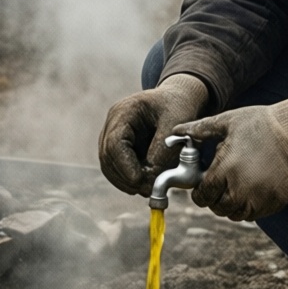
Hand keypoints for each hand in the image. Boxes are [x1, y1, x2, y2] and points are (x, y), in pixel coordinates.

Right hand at [98, 74, 207, 195]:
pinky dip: (129, 179)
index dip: (125, 165)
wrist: (179, 98)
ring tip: (148, 189)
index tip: (140, 181)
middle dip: (126, 177)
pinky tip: (145, 185)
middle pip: (108, 157)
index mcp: (124, 111)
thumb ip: (164, 150)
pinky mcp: (120, 147)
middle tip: (148, 190)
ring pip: (110, 165)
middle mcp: (113, 123)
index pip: (115, 143)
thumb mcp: (176, 124)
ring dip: (126, 181)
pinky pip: (118, 167)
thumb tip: (150, 179)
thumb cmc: (178, 106)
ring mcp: (113, 135)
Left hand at [176, 98, 287, 221]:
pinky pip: (255, 215)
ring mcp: (259, 199)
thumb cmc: (260, 123)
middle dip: (215, 197)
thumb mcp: (227, 121)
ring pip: (235, 214)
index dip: (200, 191)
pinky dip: (250, 206)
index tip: (205, 183)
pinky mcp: (275, 203)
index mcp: (225, 169)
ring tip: (237, 185)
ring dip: (232, 204)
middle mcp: (241, 189)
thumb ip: (199, 130)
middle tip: (221, 182)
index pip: (202, 195)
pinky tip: (253, 188)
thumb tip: (175, 132)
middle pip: (217, 208)